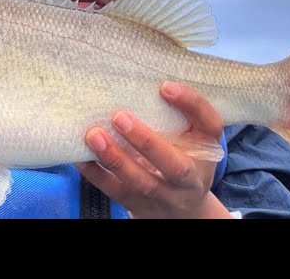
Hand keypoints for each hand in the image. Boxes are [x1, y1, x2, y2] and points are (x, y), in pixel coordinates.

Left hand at [75, 82, 232, 218]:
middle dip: (146, 141)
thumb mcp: (194, 138)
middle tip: (119, 116)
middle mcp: (189, 178)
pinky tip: (80, 155)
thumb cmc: (185, 160)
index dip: (191, 104)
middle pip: (174, 165)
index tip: (165, 86)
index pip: (209, 125)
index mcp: (206, 151)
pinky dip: (95, 173)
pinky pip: (115, 191)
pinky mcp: (137, 205)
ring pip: (140, 182)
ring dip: (115, 158)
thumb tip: (150, 80)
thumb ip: (181, 113)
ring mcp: (163, 196)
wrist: (183, 210)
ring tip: (93, 135)